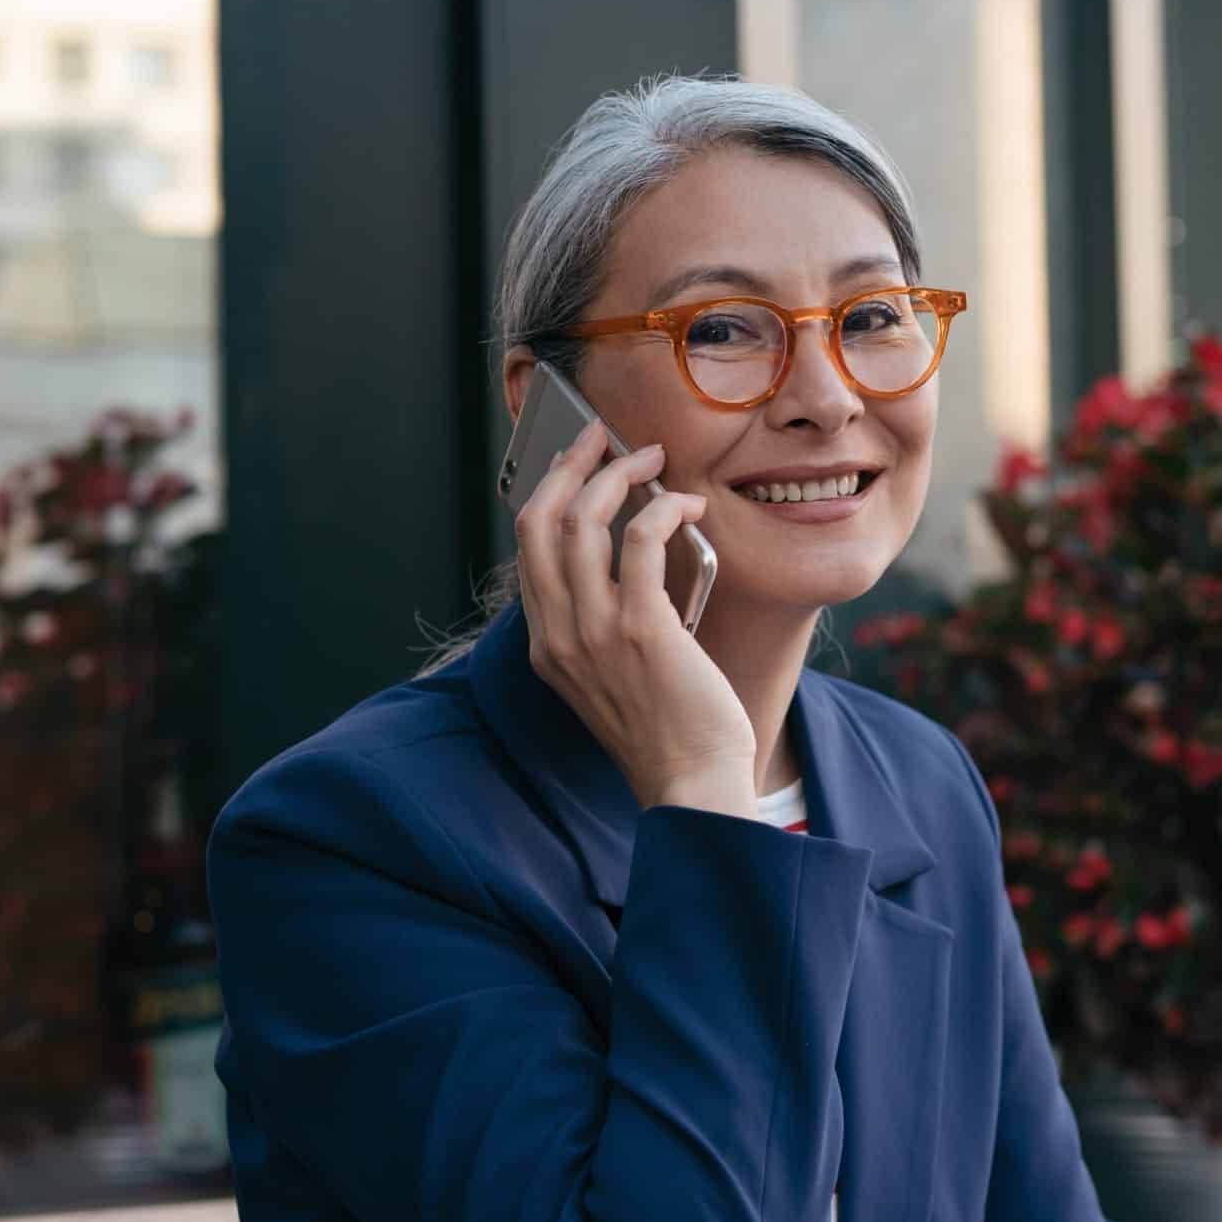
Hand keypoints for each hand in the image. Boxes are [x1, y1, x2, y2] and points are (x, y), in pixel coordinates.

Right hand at [513, 418, 755, 814]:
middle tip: (605, 438)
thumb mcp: (612, 675)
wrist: (692, 783)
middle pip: (540, 520)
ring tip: (653, 460)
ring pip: (584, 520)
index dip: (552, 493)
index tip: (580, 464)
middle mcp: (558, 634)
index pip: (528, 548)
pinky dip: (662, 509)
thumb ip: (603, 623)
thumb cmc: (669, 731)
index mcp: (545, 645)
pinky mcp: (640, 628)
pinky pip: (639, 539)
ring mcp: (593, 631)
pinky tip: (686, 507)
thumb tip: (631, 551)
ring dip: (619, 475)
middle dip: (571, 465)